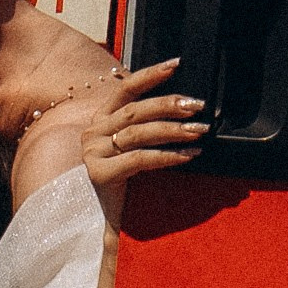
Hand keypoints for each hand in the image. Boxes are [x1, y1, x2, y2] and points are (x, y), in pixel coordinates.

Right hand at [84, 61, 207, 225]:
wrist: (87, 222)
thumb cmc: (116, 185)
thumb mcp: (130, 152)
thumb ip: (146, 131)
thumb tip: (179, 110)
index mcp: (100, 121)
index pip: (125, 89)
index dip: (150, 75)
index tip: (175, 64)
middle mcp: (93, 132)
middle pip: (136, 110)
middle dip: (169, 104)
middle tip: (198, 107)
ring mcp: (94, 152)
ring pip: (139, 132)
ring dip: (173, 129)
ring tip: (200, 131)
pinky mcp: (99, 174)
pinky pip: (140, 159)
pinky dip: (167, 155)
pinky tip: (188, 154)